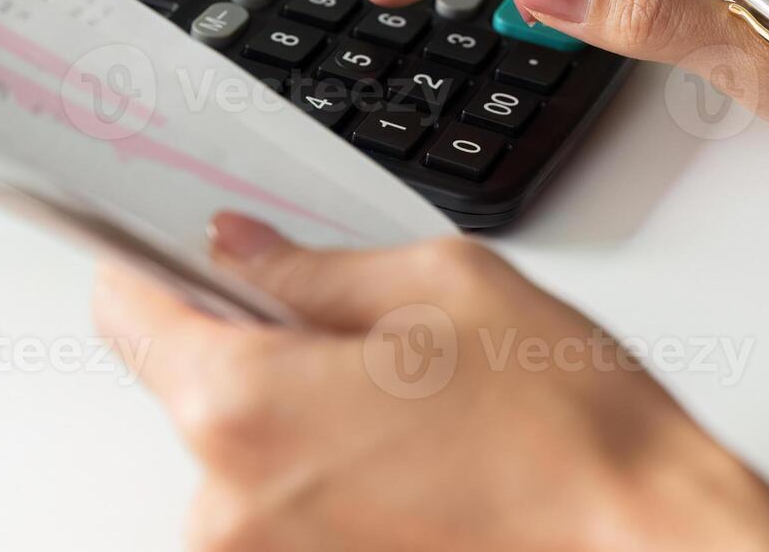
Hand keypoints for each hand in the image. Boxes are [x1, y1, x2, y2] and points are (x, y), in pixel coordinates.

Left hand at [94, 212, 768, 551]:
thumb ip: (314, 265)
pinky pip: (283, 508)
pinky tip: (417, 456)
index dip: (151, 264)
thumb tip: (243, 249)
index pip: (129, 313)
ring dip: (299, 416)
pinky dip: (328, 475)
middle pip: (190, 384)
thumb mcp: (443, 285)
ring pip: (243, 449)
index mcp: (245, 405)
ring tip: (416, 407)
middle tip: (366, 331)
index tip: (163, 246)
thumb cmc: (564, 430)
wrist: (639, 538)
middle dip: (257, 343)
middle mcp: (231, 504)